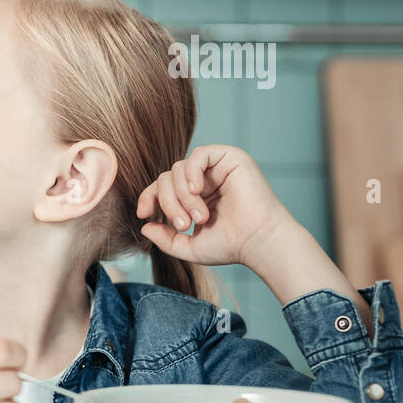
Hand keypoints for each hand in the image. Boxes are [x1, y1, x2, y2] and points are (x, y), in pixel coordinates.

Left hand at [135, 144, 292, 269]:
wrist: (259, 242)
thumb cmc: (231, 246)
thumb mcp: (189, 246)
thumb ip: (165, 239)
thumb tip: (144, 226)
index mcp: (196, 197)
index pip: (162, 188)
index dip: (148, 197)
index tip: (143, 214)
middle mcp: (205, 180)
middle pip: (166, 179)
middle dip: (168, 203)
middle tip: (184, 225)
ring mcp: (217, 168)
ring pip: (178, 169)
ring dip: (182, 196)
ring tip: (199, 217)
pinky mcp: (230, 158)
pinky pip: (198, 155)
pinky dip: (191, 172)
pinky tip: (197, 191)